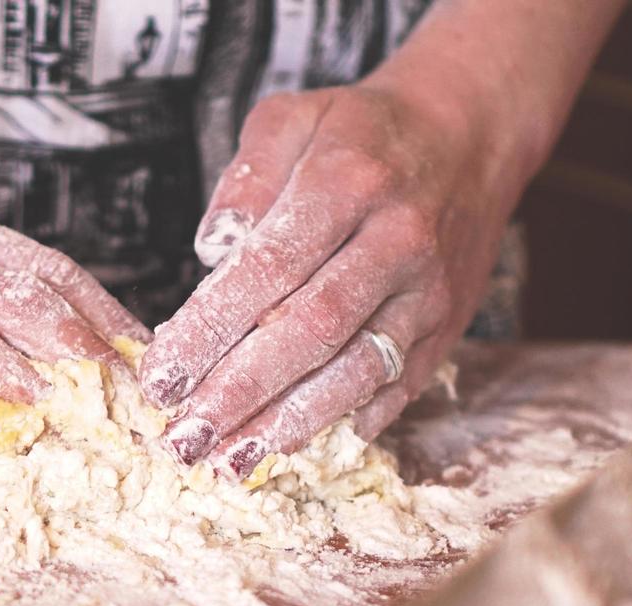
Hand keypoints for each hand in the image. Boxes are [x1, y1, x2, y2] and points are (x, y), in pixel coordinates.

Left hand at [140, 79, 529, 475]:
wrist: (468, 135)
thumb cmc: (359, 134)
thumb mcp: (292, 118)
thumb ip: (246, 176)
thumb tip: (211, 249)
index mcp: (347, 181)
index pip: (270, 266)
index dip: (212, 327)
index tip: (162, 374)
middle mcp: (397, 239)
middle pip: (311, 329)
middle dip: (242, 391)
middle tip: (185, 437)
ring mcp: (429, 290)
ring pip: (357, 369)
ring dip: (290, 423)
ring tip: (232, 461)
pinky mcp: (448, 325)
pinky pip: (400, 385)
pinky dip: (349, 420)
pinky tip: (298, 446)